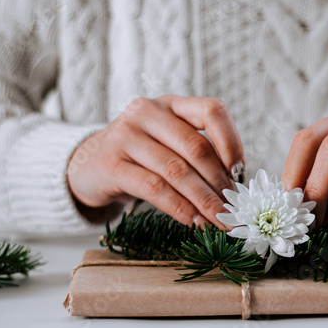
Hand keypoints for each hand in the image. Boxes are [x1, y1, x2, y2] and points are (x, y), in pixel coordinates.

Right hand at [66, 95, 243, 227]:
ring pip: (176, 170)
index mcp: (171, 105)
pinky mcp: (110, 164)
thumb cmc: (139, 158)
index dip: (232, 141)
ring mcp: (125, 135)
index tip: (241, 173)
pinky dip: (179, 208)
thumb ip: (198, 156)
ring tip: (220, 220)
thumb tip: (236, 188)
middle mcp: (147, 112)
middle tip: (235, 208)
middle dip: (220, 183)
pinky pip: (154, 188)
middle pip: (196, 147)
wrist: (86, 167)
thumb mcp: (168, 145)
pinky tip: (193, 222)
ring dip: (204, 201)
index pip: (211, 111)